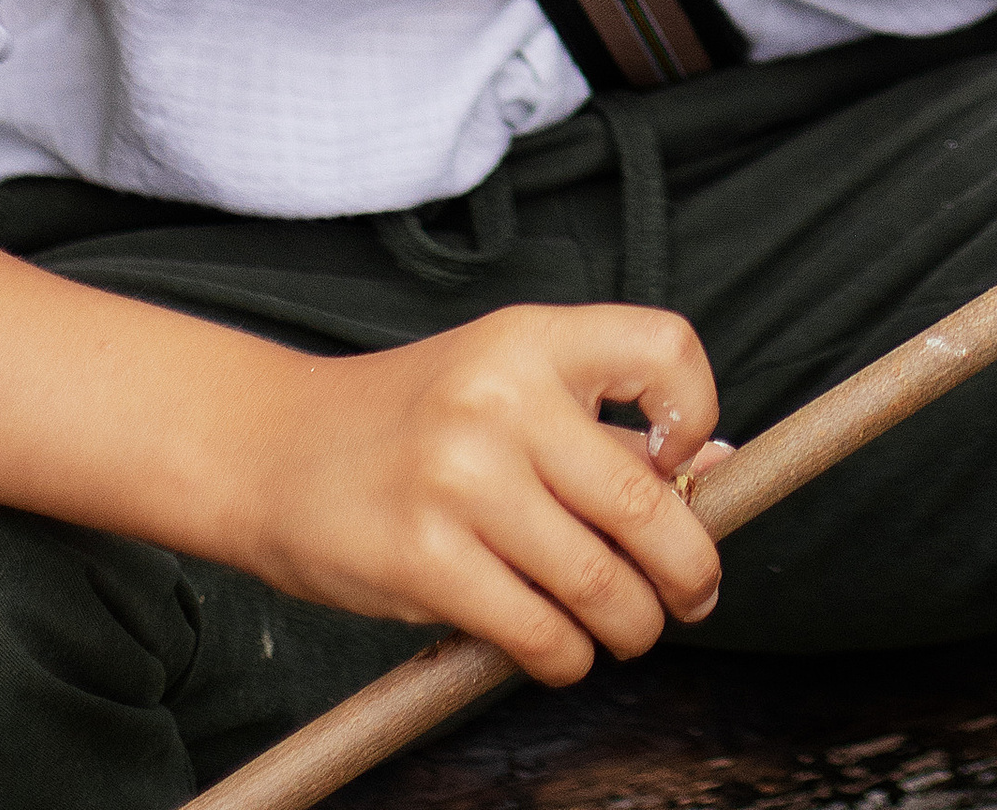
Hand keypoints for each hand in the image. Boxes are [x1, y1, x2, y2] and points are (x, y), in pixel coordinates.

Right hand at [241, 301, 725, 684]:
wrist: (272, 449)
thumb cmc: (410, 420)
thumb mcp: (505, 381)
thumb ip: (605, 419)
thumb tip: (723, 465)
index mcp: (530, 338)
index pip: (665, 350)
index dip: (698, 411)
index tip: (683, 465)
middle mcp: (500, 399)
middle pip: (647, 503)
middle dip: (692, 571)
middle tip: (695, 595)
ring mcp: (460, 480)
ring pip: (602, 585)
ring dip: (633, 627)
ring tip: (626, 628)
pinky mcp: (424, 562)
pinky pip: (539, 634)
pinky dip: (567, 658)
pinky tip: (558, 647)